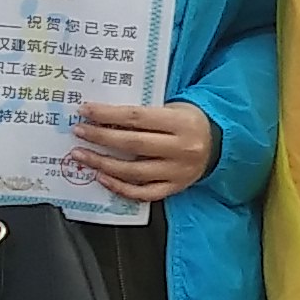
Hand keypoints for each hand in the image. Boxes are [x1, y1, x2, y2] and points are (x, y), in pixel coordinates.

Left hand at [69, 99, 217, 201]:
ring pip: (134, 172)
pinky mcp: (176, 188)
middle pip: (132, 144)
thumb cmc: (191, 121)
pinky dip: (120, 187)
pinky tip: (103, 177)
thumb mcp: (174, 107)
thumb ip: (144, 114)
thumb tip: (104, 117)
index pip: (136, 118)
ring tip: (82, 156)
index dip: (107, 114)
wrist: (221, 143)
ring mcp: (178, 172)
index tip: (85, 110)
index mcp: (181, 123)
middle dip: (100, 138)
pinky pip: (144, 193)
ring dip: (103, 164)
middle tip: (79, 133)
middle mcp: (181, 148)